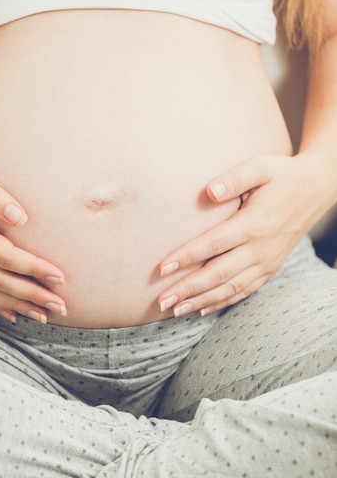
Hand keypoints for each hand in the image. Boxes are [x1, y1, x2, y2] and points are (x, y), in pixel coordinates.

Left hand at [158, 153, 331, 316]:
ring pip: (230, 288)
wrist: (316, 189)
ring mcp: (267, 262)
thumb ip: (234, 178)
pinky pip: (244, 291)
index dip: (186, 258)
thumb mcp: (261, 167)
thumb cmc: (283, 175)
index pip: (213, 245)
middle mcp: (261, 249)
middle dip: (188, 289)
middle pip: (218, 274)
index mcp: (254, 224)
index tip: (162, 268)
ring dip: (201, 301)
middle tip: (161, 300)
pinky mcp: (270, 268)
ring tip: (174, 311)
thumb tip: (209, 191)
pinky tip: (201, 309)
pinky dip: (222, 302)